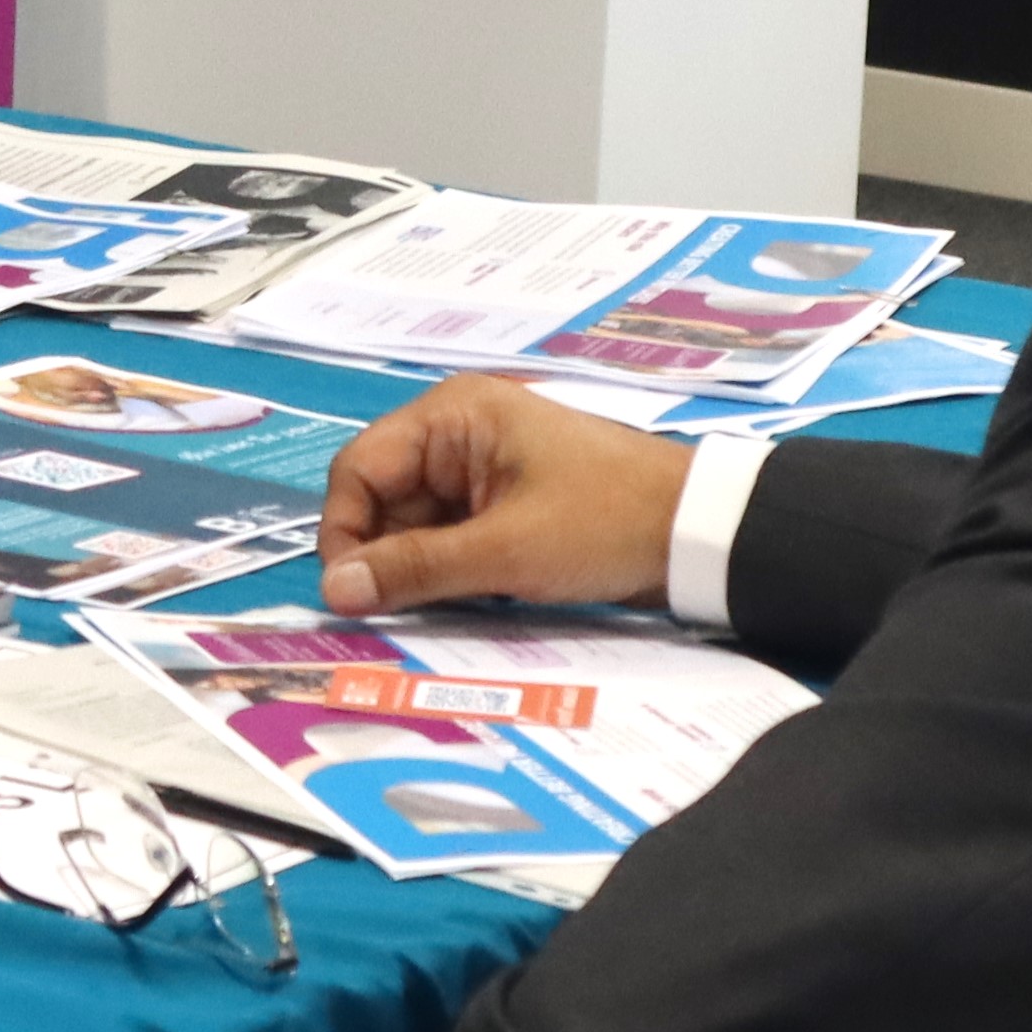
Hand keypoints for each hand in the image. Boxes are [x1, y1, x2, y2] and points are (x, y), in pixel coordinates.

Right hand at [319, 376, 693, 615]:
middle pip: (383, 499)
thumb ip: (415, 569)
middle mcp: (457, 433)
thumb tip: (332, 591)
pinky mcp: (503, 504)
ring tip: (433, 612)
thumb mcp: (506, 551)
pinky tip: (463, 601)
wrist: (699, 533)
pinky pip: (450, 538)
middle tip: (392, 616)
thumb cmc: (604, 522)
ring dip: (417, 570)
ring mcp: (481, 470)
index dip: (344, 532)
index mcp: (452, 416)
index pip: (359, 469)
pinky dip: (448, 572)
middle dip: (384, 557)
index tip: (348, 595)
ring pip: (414, 526)